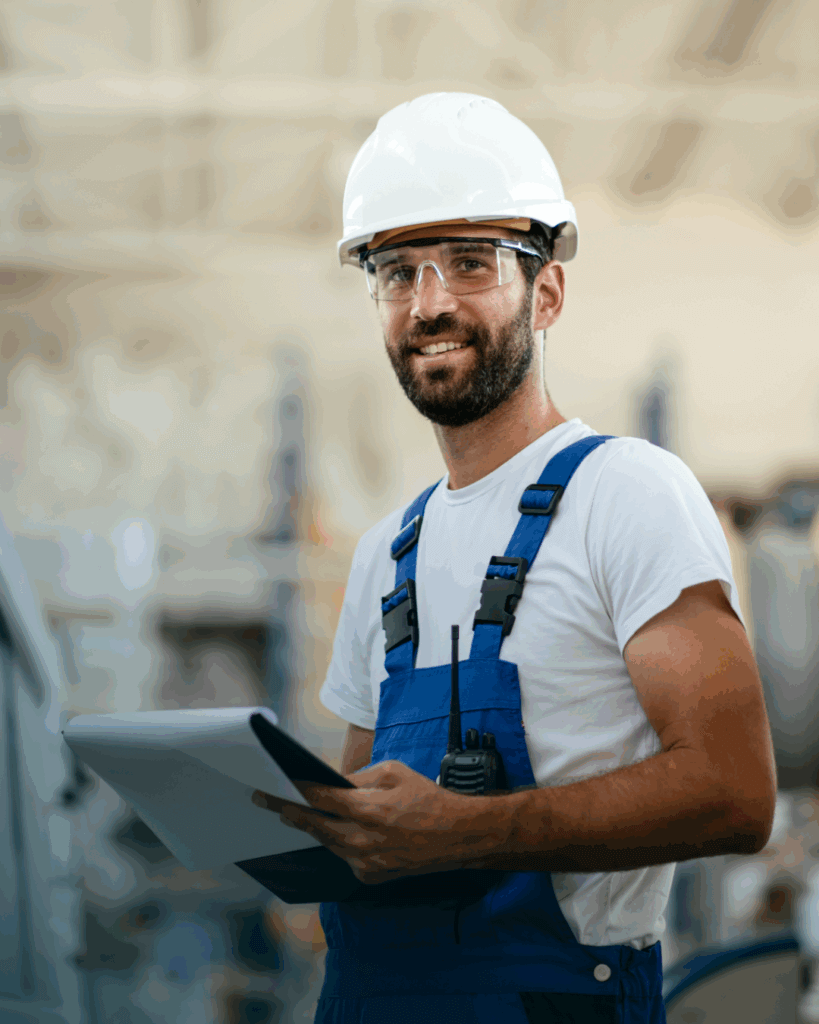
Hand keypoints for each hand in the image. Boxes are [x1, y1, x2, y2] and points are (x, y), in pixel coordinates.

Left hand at [252, 760, 511, 883]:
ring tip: (290, 813)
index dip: (293, 790)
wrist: (457, 836)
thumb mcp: (393, 772)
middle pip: (314, 825)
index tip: (273, 784)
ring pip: (326, 842)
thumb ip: (358, 778)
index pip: (318, 799)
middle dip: (288, 811)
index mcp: (367, 809)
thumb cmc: (427, 798)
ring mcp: (365, 861)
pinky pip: (344, 856)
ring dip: (310, 827)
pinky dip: (337, 841)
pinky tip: (333, 830)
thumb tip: (331, 783)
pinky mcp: (370, 875)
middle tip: (265, 800)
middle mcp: (362, 839)